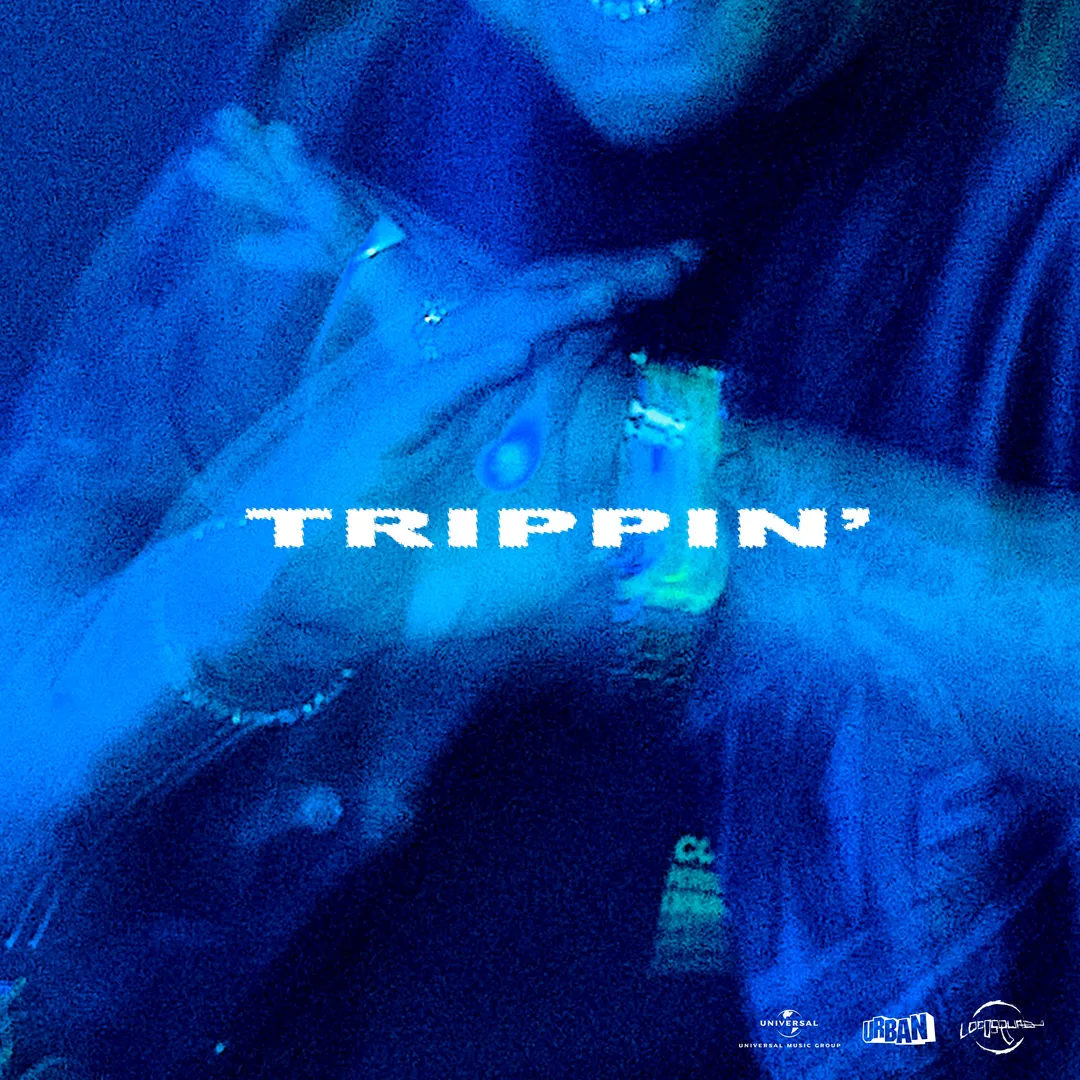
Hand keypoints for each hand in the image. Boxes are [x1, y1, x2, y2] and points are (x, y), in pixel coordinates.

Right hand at [158, 235, 703, 688]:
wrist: (337, 607)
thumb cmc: (432, 579)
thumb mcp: (536, 563)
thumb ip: (599, 539)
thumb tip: (673, 525)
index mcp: (512, 406)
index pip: (576, 334)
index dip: (630, 296)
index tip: (692, 269)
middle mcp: (475, 388)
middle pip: (545, 312)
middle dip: (612, 281)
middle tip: (683, 260)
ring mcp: (427, 401)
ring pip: (491, 335)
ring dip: (553, 312)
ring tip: (617, 292)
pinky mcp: (380, 428)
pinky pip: (429, 388)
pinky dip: (472, 370)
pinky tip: (520, 351)